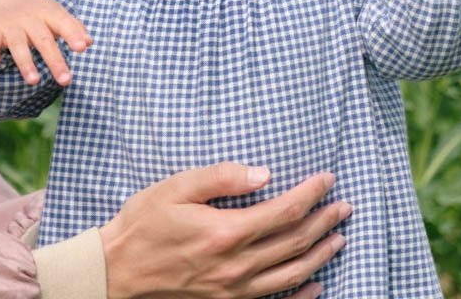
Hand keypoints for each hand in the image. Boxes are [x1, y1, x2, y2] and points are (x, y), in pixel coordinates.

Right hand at [0, 0, 91, 85]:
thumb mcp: (56, 14)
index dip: (73, 34)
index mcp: (48, 13)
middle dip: (54, 60)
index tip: (82, 48)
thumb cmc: (37, 12)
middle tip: (66, 80)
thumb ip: (74, 27)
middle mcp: (30, 19)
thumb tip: (89, 43)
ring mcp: (11, 25)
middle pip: (43, 40)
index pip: (63, 23)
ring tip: (34, 82)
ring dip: (26, 63)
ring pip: (18, 45)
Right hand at [99, 163, 350, 298]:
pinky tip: (316, 286)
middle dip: (324, 221)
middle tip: (343, 207)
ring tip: (339, 238)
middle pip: (294, 242)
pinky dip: (301, 296)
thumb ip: (221, 177)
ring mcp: (233, 290)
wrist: (116, 272)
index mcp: (226, 232)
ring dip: (320, 255)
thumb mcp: (176, 188)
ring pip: (291, 273)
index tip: (327, 179)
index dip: (311, 194)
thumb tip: (264, 173)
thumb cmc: (143, 224)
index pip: (284, 211)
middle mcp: (236, 265)